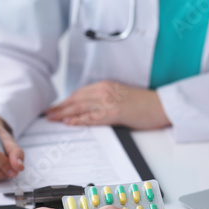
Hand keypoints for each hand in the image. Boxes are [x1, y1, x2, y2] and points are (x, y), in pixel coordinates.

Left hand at [45, 80, 170, 128]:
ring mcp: (109, 100)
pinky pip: (92, 116)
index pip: (79, 93)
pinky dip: (78, 119)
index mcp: (106, 86)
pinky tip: (69, 122)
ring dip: (64, 113)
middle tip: (47, 113)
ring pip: (80, 107)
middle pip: (76, 99)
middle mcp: (105, 90)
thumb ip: (104, 100)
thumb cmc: (143, 104)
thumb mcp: (120, 97)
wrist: (161, 105)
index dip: (65, 101)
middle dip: (60, 107)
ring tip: (51, 118)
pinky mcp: (115, 111)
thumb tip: (88, 110)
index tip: (55, 107)